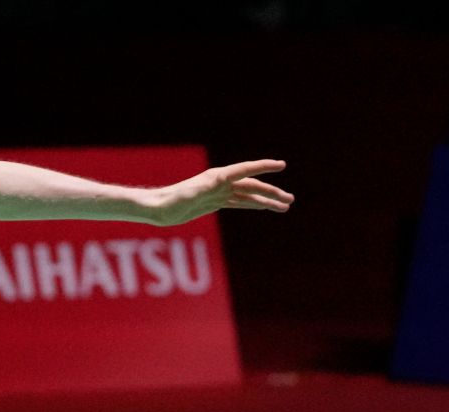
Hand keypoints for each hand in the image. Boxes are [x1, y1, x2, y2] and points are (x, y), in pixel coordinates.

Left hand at [151, 159, 293, 225]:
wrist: (157, 209)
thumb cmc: (170, 201)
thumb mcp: (189, 195)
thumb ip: (204, 187)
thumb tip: (221, 179)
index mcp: (217, 177)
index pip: (245, 170)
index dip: (264, 167)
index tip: (282, 165)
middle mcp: (221, 182)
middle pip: (252, 186)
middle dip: (272, 192)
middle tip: (290, 200)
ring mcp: (219, 192)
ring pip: (248, 195)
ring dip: (266, 200)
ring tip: (285, 206)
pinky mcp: (214, 202)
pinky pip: (239, 202)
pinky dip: (253, 204)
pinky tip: (265, 207)